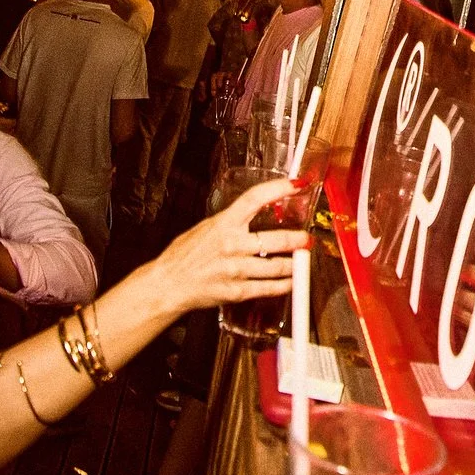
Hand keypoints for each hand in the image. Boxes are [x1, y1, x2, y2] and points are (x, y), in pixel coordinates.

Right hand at [154, 179, 311, 312]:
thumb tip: (256, 214)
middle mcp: (232, 245)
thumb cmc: (183, 256)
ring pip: (279, 266)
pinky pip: (270, 288)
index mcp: (223, 224)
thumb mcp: (205, 229)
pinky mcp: (237, 291)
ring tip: (301, 261)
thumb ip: (231, 222)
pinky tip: (291, 281)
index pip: (255, 199)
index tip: (298, 184)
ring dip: (295, 264)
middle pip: (277, 239)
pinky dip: (285, 284)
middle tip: (306, 238)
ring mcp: (236, 269)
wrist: (167, 285)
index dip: (280, 188)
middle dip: (298, 239)